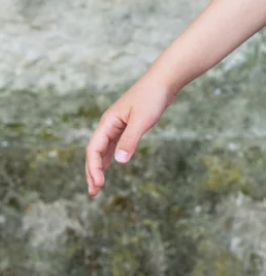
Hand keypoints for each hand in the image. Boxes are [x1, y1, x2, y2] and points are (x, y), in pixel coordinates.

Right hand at [84, 72, 173, 196]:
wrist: (163, 82)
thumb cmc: (152, 98)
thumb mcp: (142, 120)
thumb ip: (130, 140)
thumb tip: (119, 162)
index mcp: (108, 123)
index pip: (94, 150)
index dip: (93, 168)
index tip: (98, 185)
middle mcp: (108, 124)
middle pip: (94, 151)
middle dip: (92, 172)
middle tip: (92, 193)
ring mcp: (117, 125)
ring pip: (103, 149)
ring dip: (99, 167)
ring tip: (97, 185)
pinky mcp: (127, 125)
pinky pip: (113, 144)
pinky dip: (110, 157)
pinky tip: (110, 166)